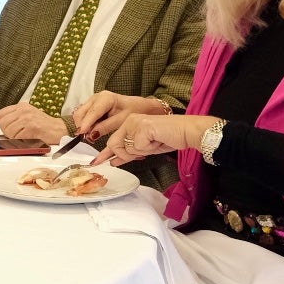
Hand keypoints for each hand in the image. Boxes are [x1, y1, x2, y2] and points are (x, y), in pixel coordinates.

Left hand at [0, 102, 67, 145]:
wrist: (59, 129)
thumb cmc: (43, 124)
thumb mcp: (25, 116)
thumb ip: (9, 117)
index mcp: (21, 107)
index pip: (1, 114)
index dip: (3, 123)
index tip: (9, 127)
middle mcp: (24, 111)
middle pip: (3, 123)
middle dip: (7, 132)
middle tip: (17, 134)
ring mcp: (28, 119)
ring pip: (9, 131)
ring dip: (14, 138)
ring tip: (23, 136)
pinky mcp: (32, 128)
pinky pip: (17, 138)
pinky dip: (20, 141)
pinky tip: (28, 139)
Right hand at [71, 92, 166, 141]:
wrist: (141, 106)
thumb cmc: (134, 110)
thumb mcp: (122, 120)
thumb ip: (105, 127)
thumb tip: (91, 134)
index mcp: (105, 98)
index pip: (91, 112)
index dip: (85, 124)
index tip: (81, 134)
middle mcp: (96, 97)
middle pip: (81, 112)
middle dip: (82, 126)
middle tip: (89, 138)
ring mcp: (93, 100)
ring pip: (79, 114)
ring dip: (83, 125)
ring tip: (92, 135)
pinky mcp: (92, 105)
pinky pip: (83, 115)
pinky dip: (85, 124)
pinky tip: (93, 129)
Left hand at [91, 114, 216, 167]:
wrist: (186, 132)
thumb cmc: (168, 138)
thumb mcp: (144, 148)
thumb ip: (128, 153)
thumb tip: (112, 161)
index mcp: (129, 123)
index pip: (113, 141)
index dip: (106, 154)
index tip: (96, 162)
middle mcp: (129, 120)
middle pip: (115, 146)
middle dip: (128, 155)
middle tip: (147, 149)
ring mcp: (134, 122)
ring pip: (126, 148)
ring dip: (141, 151)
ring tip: (154, 142)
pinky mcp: (142, 127)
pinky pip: (138, 147)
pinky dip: (148, 148)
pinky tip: (157, 140)